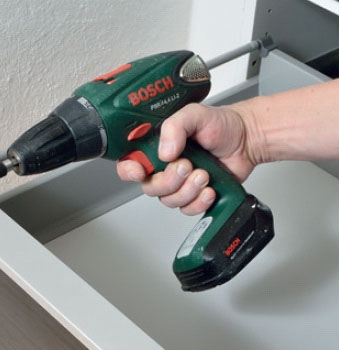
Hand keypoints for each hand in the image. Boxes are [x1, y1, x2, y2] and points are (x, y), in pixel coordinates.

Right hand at [117, 103, 257, 214]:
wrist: (247, 139)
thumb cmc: (221, 125)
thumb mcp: (195, 114)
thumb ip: (175, 126)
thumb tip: (164, 152)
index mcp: (155, 147)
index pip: (129, 164)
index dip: (129, 171)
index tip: (140, 171)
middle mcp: (163, 167)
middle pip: (150, 187)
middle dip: (169, 180)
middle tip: (187, 165)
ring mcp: (178, 184)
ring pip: (169, 200)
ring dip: (187, 190)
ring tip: (204, 174)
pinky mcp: (194, 196)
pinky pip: (186, 209)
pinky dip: (199, 202)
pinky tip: (209, 189)